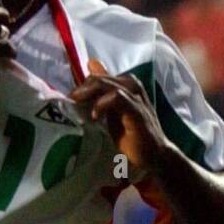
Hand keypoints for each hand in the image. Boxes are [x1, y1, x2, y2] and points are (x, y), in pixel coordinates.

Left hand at [70, 59, 169, 174]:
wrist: (154, 154)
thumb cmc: (132, 134)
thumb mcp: (113, 113)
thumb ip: (102, 95)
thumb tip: (89, 70)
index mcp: (126, 86)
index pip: (99, 77)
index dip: (82, 85)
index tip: (69, 99)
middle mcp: (132, 87)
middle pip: (102, 79)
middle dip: (82, 89)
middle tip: (69, 101)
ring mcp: (136, 98)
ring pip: (110, 85)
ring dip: (91, 93)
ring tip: (77, 103)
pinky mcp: (137, 111)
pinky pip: (119, 98)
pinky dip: (103, 104)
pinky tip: (94, 115)